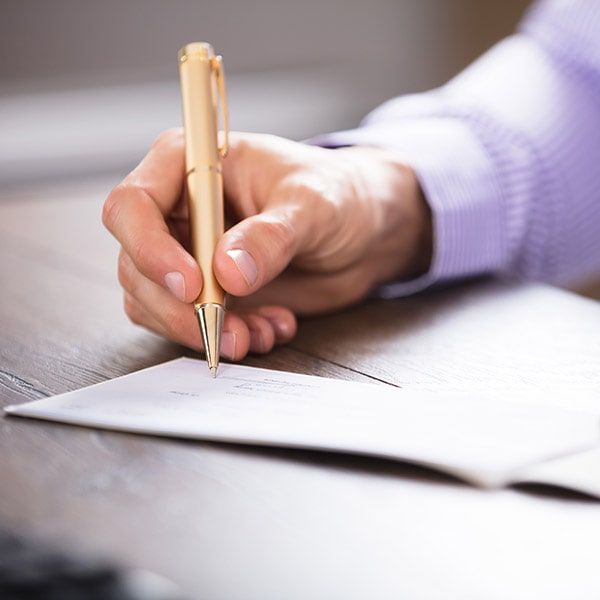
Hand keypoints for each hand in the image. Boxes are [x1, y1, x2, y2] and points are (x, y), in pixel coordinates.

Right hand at [102, 130, 431, 359]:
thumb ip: (271, 236)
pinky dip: (223, 336)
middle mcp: (179, 210)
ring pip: (155, 303)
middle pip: (137, 265)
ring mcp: (189, 253)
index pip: (133, 206)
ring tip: (258, 333)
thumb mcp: (313, 205)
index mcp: (190, 165)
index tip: (194, 286)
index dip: (150, 250)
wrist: (362, 232)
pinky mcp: (208, 290)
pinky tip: (268, 329)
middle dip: (180, 308)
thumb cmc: (338, 196)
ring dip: (201, 330)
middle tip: (228, 330)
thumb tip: (227, 273)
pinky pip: (189, 323)